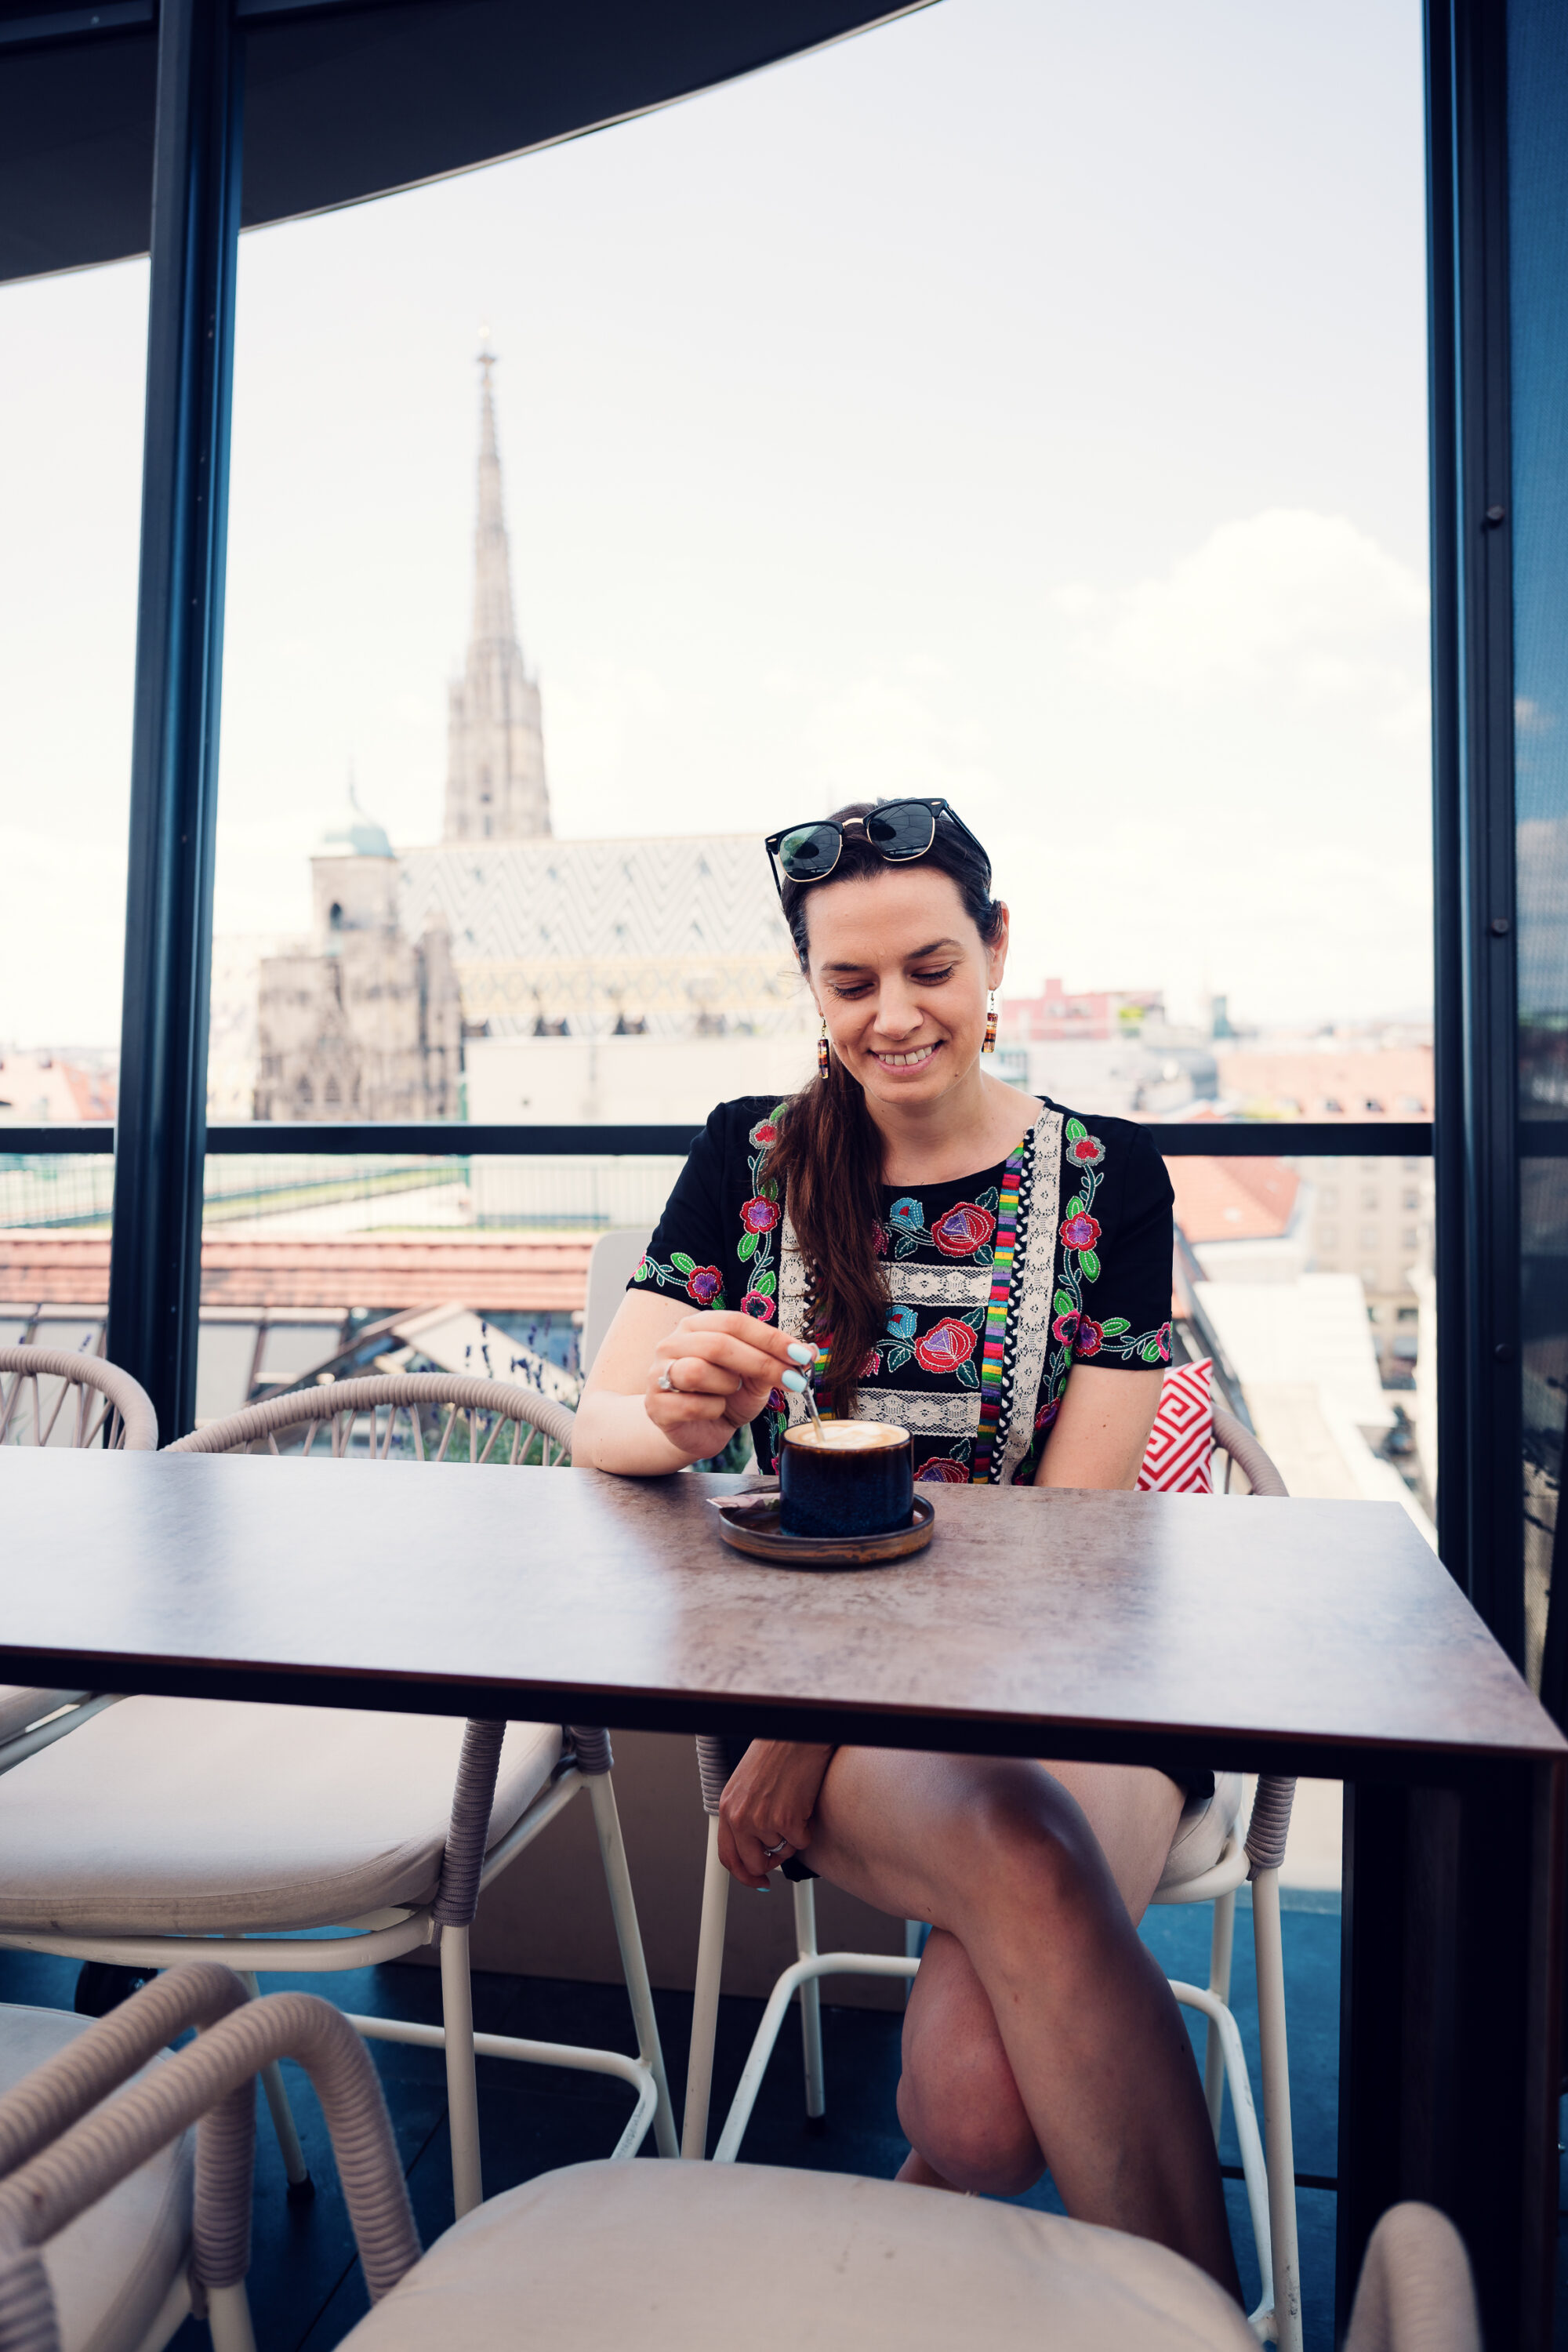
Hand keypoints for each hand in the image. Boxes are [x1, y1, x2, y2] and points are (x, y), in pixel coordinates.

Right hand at [645, 1312, 812, 1459]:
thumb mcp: (754, 1377)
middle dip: (762, 1363)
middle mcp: (672, 1344)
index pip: (736, 1322)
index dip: (771, 1338)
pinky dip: (712, 1410)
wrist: (696, 1431)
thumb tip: (811, 1351)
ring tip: (731, 1392)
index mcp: (697, 1326)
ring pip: (698, 1371)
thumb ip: (776, 1360)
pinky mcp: (655, 1405)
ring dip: (727, 1386)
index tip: (802, 1355)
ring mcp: (659, 1373)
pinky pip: (690, 1404)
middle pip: (719, 1344)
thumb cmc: (724, 1396)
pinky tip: (715, 1411)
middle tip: (792, 1381)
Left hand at [718, 1739, 835, 1887]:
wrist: (796, 1736)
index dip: (743, 1875)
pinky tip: (803, 1805)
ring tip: (793, 1806)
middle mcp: (740, 1817)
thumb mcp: (746, 1785)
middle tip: (784, 1847)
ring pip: (782, 1852)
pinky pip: (801, 1842)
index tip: (757, 1880)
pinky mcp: (786, 1820)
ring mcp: (762, 1821)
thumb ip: (744, 1815)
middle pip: (754, 1864)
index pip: (727, 1856)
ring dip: (792, 1835)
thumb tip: (756, 1846)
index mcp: (727, 1808)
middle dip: (772, 1862)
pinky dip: (807, 1829)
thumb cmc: (775, 1754)